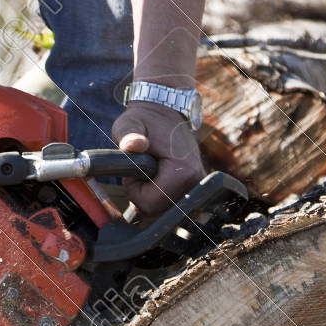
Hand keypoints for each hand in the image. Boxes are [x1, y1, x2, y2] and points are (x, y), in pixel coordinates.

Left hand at [113, 101, 204, 215]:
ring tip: (150, 168)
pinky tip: (158, 175)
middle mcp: (196, 182)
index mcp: (184, 171)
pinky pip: (167, 203)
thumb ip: (128, 135)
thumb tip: (133, 144)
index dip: (134, 190)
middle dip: (141, 193)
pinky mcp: (194, 187)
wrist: (166, 115)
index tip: (135, 168)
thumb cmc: (145, 120)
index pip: (149, 204)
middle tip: (141, 168)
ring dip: (148, 193)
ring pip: (161, 209)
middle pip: (155, 210)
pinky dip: (157, 193)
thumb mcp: (130, 124)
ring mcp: (197, 186)